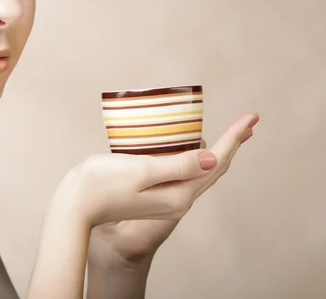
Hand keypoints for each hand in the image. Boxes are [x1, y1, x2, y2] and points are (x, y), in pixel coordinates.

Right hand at [69, 112, 258, 265]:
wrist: (75, 207)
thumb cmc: (101, 184)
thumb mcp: (141, 171)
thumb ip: (177, 165)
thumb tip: (211, 156)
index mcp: (179, 194)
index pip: (215, 162)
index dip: (234, 138)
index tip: (251, 118)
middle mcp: (178, 200)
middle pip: (214, 169)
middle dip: (233, 145)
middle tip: (249, 123)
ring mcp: (166, 199)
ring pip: (201, 173)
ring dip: (218, 152)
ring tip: (231, 135)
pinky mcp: (154, 195)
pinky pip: (186, 174)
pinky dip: (197, 158)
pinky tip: (194, 149)